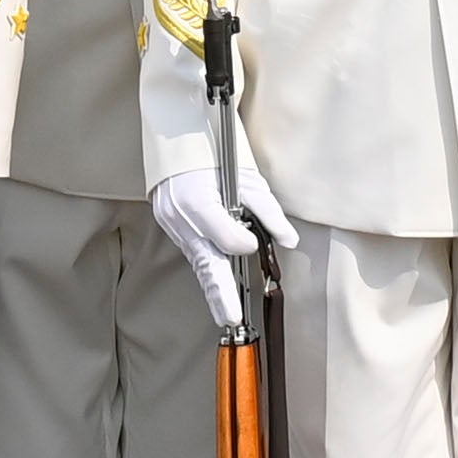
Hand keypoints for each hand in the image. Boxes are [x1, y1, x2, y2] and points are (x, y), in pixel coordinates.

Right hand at [147, 164, 297, 336]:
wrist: (175, 140)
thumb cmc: (214, 156)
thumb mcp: (246, 178)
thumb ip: (268, 211)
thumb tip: (289, 240)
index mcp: (199, 201)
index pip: (223, 236)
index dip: (240, 243)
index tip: (253, 244)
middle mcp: (181, 216)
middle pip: (204, 262)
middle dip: (220, 294)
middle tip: (232, 318)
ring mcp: (172, 222)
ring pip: (197, 260)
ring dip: (213, 286)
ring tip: (226, 312)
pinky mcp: (169, 224)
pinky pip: (192, 251)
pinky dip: (206, 267)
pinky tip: (216, 285)